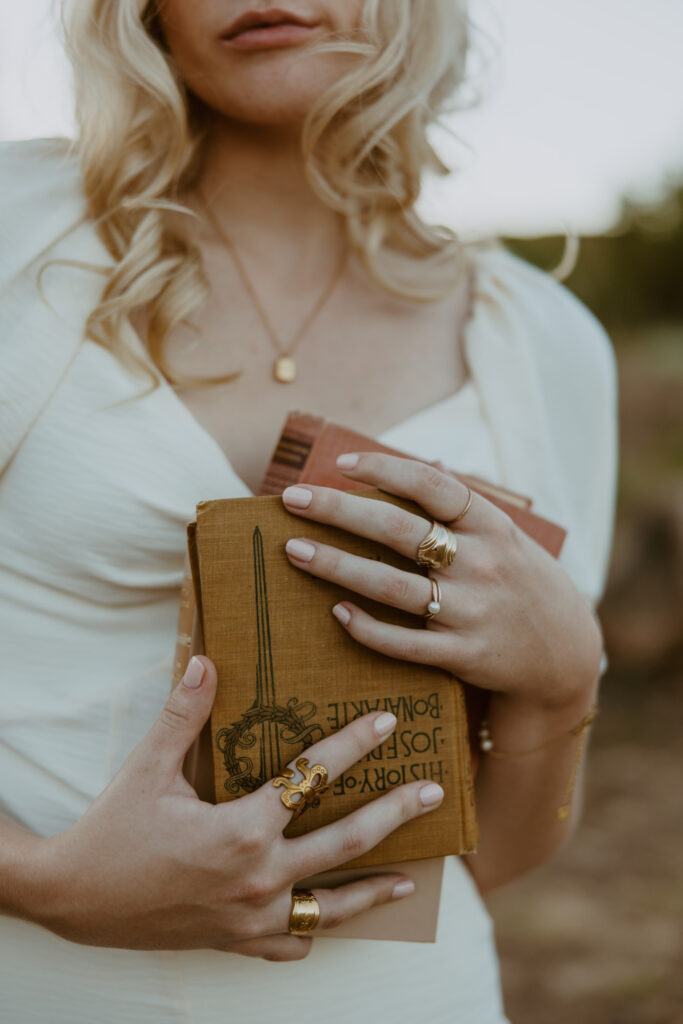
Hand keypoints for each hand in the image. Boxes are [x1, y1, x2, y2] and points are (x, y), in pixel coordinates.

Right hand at [30, 656, 442, 959]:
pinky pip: (291, 946)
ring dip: (375, 892)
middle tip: (434, 794)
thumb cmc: (112, 830)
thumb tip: (208, 660)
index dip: (354, 746)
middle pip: (346, 844)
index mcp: (242, 830)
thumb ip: (184, 714)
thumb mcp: (148, 768)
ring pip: (332, 909)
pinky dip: (316, 932)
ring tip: (413, 879)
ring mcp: (252, 919)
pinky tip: (331, 922)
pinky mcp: (237, 943)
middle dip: (395, 814)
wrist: (73, 899)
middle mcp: (258, 878)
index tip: (388, 723)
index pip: (313, 778)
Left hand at [282, 453, 602, 709]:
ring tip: (296, 551)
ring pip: (391, 585)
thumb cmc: (524, 584)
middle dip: (338, 510)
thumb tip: (430, 462)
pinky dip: (367, 628)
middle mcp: (482, 563)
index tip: (340, 464)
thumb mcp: (509, 537)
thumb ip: (466, 508)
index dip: (383, 469)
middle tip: (293, 500)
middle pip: (398, 529)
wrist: (565, 655)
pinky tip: (336, 612)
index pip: (431, 484)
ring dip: (337, 565)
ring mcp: (472, 611)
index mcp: (492, 525)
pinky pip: (404, 642)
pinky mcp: (464, 655)